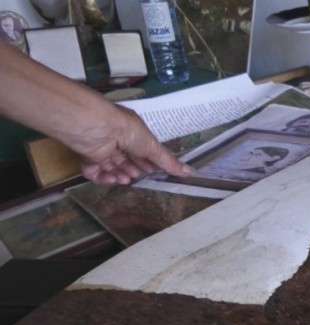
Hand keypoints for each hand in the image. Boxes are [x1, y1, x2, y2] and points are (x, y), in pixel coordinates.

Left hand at [75, 105, 192, 184]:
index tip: (151, 171)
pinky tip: (113, 179)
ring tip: (126, 179)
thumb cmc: (127, 131)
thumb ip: (168, 162)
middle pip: (124, 159)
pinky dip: (104, 178)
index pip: (138, 149)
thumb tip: (190, 173)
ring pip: (111, 167)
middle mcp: (114, 139)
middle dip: (131, 169)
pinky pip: (95, 173)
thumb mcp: (152, 146)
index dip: (144, 161)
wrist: (98, 128)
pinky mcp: (87, 158)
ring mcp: (100, 148)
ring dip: (120, 175)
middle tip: (136, 176)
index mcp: (130, 132)